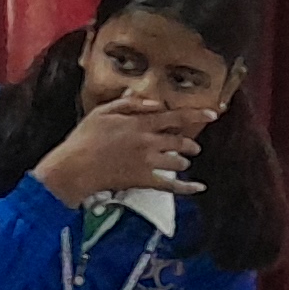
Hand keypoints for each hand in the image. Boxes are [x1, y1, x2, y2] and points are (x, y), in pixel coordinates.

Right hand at [33, 90, 213, 205]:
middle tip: (193, 146)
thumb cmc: (84, 138)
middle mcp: (149, 142)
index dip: (196, 114)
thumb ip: (129, 104)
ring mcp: (148, 162)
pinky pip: (171, 185)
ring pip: (178, 161)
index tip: (213, 113)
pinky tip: (199, 187)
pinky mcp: (144, 180)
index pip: (175, 116)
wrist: (75, 167)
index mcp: (140, 123)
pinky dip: (187, 187)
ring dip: (183, 161)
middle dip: (189, 143)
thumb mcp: (101, 112)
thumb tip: (152, 102)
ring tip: (182, 162)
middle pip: (180, 141)